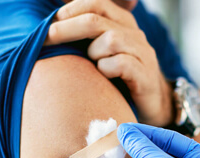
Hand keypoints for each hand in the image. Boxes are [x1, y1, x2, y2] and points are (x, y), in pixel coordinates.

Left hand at [45, 0, 173, 126]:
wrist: (152, 105)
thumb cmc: (119, 78)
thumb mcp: (103, 52)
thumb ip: (86, 37)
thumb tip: (52, 25)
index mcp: (123, 23)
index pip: (97, 2)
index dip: (71, 9)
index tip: (50, 22)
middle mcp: (134, 34)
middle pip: (97, 19)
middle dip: (68, 28)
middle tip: (47, 38)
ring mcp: (142, 54)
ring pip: (111, 40)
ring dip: (93, 52)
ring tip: (92, 65)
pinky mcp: (146, 75)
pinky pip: (122, 63)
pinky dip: (107, 69)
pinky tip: (104, 77)